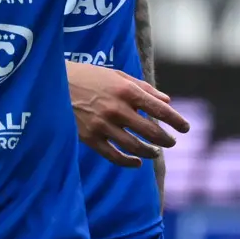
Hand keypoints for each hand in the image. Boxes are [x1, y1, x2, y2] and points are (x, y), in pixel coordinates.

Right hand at [68, 61, 189, 167]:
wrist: (53, 83)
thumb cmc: (90, 77)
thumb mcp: (118, 76)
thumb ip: (145, 88)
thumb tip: (168, 102)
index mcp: (127, 91)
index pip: (160, 111)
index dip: (177, 121)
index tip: (186, 129)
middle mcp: (117, 109)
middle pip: (151, 131)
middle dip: (166, 140)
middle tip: (171, 142)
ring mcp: (102, 125)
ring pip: (135, 146)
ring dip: (151, 152)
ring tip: (156, 152)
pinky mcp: (89, 137)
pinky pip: (113, 156)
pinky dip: (128, 162)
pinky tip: (138, 162)